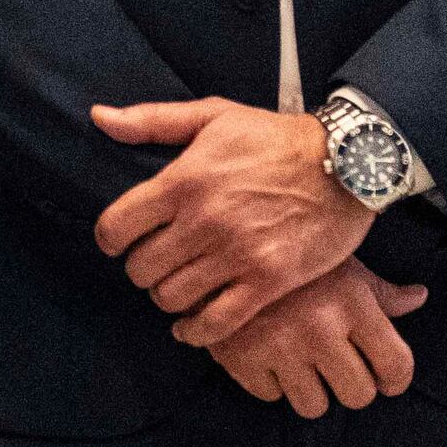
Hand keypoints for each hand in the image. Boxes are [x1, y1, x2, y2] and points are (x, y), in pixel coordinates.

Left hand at [92, 99, 373, 344]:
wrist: (347, 163)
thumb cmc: (276, 138)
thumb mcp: (213, 115)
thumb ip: (151, 120)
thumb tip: (100, 118)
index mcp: (184, 180)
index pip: (115, 228)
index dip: (112, 238)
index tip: (122, 240)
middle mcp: (204, 220)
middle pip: (141, 269)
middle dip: (142, 269)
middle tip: (157, 263)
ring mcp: (236, 254)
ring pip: (172, 298)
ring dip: (169, 296)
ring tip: (180, 285)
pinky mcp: (268, 281)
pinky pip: (215, 323)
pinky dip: (196, 331)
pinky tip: (192, 325)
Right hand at [207, 267, 432, 416]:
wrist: (218, 240)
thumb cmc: (291, 252)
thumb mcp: (342, 264)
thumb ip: (381, 292)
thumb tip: (419, 297)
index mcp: (353, 303)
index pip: (396, 367)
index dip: (394, 379)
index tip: (384, 378)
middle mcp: (320, 328)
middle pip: (358, 396)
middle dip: (351, 385)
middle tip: (338, 368)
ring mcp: (279, 347)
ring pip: (314, 405)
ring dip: (310, 389)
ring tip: (300, 361)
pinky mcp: (241, 358)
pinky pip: (271, 396)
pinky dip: (270, 381)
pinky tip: (266, 352)